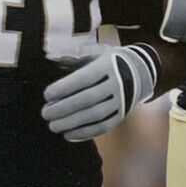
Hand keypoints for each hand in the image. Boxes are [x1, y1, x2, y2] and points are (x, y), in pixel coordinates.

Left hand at [41, 43, 158, 141]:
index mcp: (109, 66)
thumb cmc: (110, 61)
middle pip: (88, 99)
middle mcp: (118, 83)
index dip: (64, 88)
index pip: (84, 78)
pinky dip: (85, 132)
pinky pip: (103, 126)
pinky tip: (68, 134)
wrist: (141, 72)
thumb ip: (78, 56)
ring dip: (71, 123)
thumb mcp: (98, 52)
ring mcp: (122, 100)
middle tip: (45, 113)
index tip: (47, 94)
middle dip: (63, 108)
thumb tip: (54, 59)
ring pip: (95, 115)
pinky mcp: (121, 114)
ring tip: (53, 125)